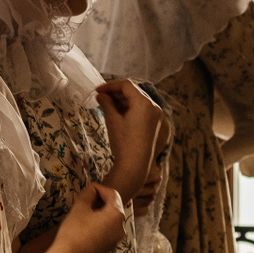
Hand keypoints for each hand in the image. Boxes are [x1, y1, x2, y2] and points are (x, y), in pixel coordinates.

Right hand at [51, 181, 126, 252]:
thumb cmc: (74, 231)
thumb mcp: (79, 208)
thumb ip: (88, 194)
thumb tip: (92, 190)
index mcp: (117, 215)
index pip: (113, 194)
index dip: (100, 188)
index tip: (88, 188)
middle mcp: (121, 227)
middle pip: (114, 207)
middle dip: (101, 200)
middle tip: (86, 199)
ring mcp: (116, 240)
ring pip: (111, 220)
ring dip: (100, 213)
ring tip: (85, 212)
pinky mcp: (109, 249)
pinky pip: (107, 232)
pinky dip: (100, 225)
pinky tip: (86, 227)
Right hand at [95, 80, 163, 199]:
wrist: (135, 166)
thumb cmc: (123, 143)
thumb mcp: (112, 121)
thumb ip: (106, 104)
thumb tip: (101, 95)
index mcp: (143, 103)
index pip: (126, 86)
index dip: (110, 86)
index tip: (98, 91)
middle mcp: (153, 106)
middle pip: (133, 92)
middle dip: (116, 93)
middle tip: (101, 97)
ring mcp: (156, 115)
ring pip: (137, 101)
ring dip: (122, 100)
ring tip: (107, 105)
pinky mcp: (154, 124)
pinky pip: (142, 110)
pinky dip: (130, 109)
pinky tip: (118, 113)